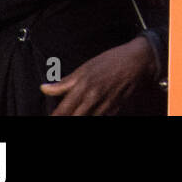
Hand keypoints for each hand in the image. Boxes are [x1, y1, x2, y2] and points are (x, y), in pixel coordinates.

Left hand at [41, 36, 155, 114]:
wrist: (138, 62)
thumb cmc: (111, 61)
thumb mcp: (85, 68)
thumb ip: (64, 82)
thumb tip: (44, 88)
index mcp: (83, 87)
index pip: (62, 111)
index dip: (54, 117)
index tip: (50, 118)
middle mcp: (92, 99)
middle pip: (73, 118)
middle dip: (65, 119)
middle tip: (60, 117)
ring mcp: (104, 106)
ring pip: (87, 120)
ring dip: (79, 118)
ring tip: (76, 114)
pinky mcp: (114, 110)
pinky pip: (100, 119)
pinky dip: (93, 117)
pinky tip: (89, 114)